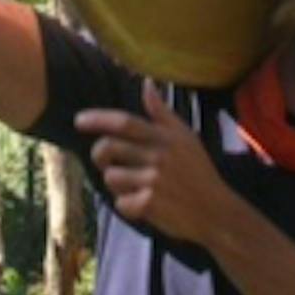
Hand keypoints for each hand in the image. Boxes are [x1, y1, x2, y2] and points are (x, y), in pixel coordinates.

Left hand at [74, 81, 234, 244]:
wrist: (216, 212)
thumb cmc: (198, 172)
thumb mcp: (185, 138)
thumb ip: (162, 113)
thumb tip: (146, 83)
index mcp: (165, 138)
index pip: (125, 122)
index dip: (98, 119)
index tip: (79, 120)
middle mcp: (158, 157)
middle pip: (108, 147)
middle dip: (99, 155)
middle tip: (105, 162)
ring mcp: (153, 181)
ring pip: (111, 177)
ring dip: (117, 184)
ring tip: (136, 187)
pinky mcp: (149, 204)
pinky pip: (120, 203)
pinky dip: (128, 207)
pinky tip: (145, 205)